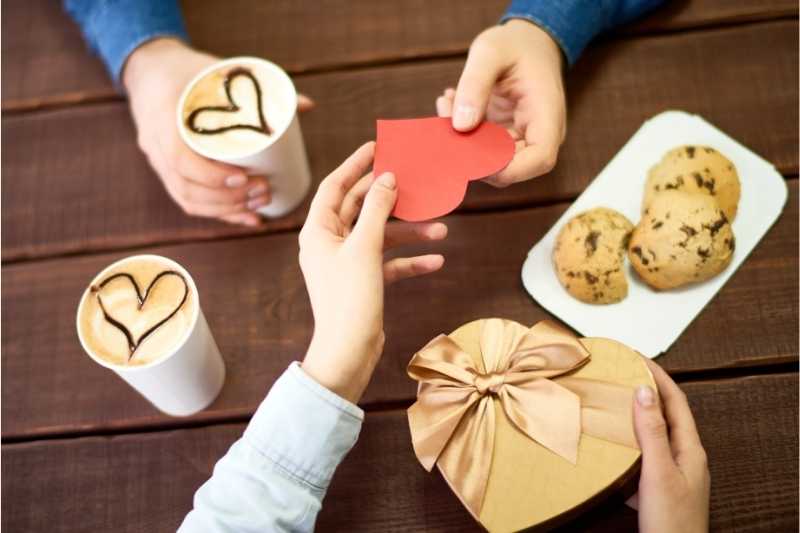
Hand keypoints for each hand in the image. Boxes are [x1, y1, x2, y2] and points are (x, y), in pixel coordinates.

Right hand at [123, 38, 313, 225]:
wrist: (150, 69)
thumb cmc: (189, 69)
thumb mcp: (218, 69)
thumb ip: (260, 87)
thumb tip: (307, 106)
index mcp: (164, 118)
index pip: (181, 159)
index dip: (211, 175)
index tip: (244, 178)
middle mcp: (156, 145)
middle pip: (188, 187)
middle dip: (229, 198)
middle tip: (264, 192)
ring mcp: (159, 161)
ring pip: (188, 199)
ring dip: (227, 210)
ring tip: (261, 205)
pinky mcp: (168, 171)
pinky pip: (190, 201)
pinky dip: (220, 213)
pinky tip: (247, 219)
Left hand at [299, 142, 446, 402]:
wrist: (348, 352)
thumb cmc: (349, 299)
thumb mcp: (365, 248)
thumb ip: (377, 209)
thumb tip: (387, 178)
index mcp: (318, 230)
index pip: (335, 186)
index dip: (355, 165)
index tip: (376, 146)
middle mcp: (329, 243)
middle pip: (361, 209)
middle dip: (391, 199)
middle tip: (415, 179)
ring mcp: (346, 263)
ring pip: (380, 236)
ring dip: (409, 233)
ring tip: (441, 229)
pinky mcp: (362, 282)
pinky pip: (388, 263)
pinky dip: (409, 261)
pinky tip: (436, 261)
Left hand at [436, 20, 565, 186]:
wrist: (528, 43)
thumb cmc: (515, 44)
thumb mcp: (490, 51)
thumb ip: (475, 84)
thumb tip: (461, 125)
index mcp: (547, 114)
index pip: (539, 159)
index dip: (507, 167)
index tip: (470, 152)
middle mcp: (538, 134)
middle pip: (510, 167)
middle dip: (472, 150)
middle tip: (446, 115)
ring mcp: (521, 139)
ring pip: (490, 160)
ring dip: (462, 139)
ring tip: (448, 101)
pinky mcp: (504, 138)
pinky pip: (481, 147)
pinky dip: (462, 131)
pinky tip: (451, 102)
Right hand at [627, 359, 709, 532]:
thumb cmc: (672, 523)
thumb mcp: (659, 472)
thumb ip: (652, 432)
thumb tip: (644, 391)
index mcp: (689, 449)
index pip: (675, 400)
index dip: (657, 375)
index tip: (635, 356)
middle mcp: (684, 458)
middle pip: (665, 414)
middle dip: (644, 391)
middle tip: (621, 373)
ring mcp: (673, 474)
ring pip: (652, 436)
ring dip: (633, 417)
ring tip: (612, 403)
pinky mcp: (659, 489)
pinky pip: (642, 458)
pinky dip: (626, 446)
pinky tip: (610, 448)